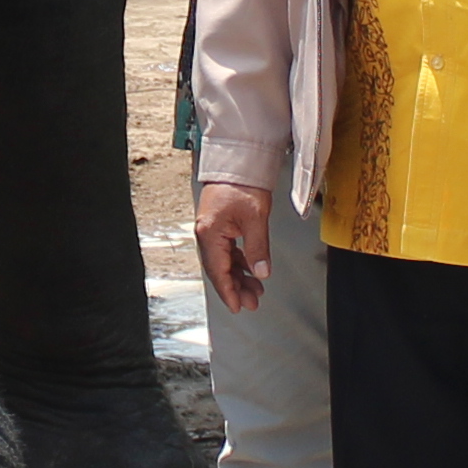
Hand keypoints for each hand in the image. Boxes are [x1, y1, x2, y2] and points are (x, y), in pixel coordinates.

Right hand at [197, 180, 273, 313]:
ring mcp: (211, 230)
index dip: (229, 292)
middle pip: (220, 270)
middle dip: (236, 288)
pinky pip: (227, 251)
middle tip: (253, 302)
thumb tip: (261, 272)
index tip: (239, 306)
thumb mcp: (255, 218)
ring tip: (256, 290)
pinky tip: (251, 270)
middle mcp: (206, 234)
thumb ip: (257, 248)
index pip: (219, 271)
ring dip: (239, 277)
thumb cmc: (243, 184)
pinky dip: (239, 262)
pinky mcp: (219, 226)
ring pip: (224, 262)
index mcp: (210, 233)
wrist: (239, 161)